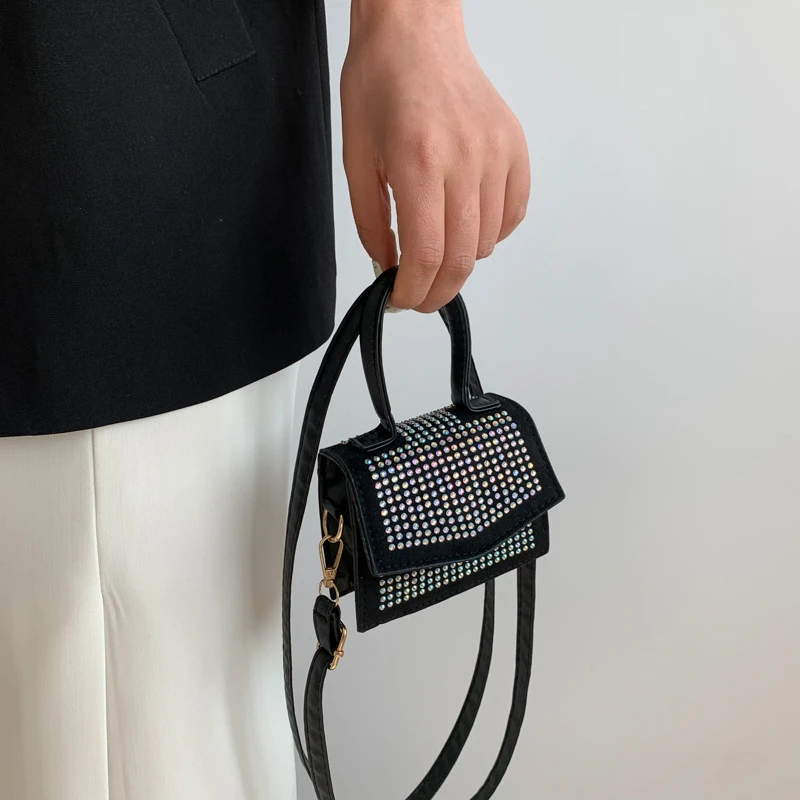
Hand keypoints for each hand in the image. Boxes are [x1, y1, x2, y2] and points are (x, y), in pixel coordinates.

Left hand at [341, 0, 530, 312]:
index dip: (413, 292)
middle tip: (419, 296)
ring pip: (486, 242)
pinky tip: (465, 225)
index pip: (426, 254)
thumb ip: (371, 224)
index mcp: (419, 161)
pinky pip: (512, 215)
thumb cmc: (379, 85)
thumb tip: (388, 268)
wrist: (415, 32)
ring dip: (459, 261)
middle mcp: (465, 158)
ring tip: (435, 249)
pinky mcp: (515, 148)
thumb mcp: (357, 159)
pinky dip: (490, 235)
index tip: (401, 300)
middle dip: (437, 292)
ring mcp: (497, 153)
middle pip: (461, 258)